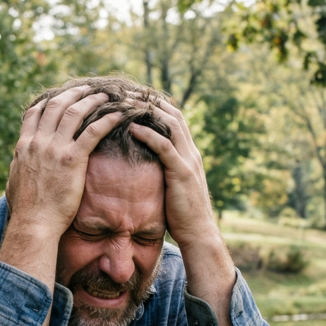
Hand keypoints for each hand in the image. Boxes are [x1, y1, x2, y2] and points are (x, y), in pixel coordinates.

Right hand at [5, 86, 124, 241]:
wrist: (33, 223)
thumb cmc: (25, 209)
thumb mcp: (14, 180)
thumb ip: (17, 165)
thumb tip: (17, 160)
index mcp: (24, 146)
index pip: (35, 112)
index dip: (50, 100)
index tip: (62, 96)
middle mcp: (38, 142)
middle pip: (56, 106)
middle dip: (74, 93)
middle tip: (87, 89)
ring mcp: (55, 149)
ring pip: (75, 112)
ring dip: (91, 100)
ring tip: (104, 95)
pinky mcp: (72, 160)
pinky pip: (93, 132)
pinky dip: (107, 120)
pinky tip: (118, 115)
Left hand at [127, 99, 218, 251]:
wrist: (198, 233)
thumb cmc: (181, 214)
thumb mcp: (171, 186)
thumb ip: (163, 171)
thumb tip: (143, 165)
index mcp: (189, 153)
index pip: (175, 119)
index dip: (157, 105)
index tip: (136, 97)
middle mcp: (191, 152)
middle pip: (173, 115)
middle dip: (151, 101)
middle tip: (128, 92)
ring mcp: (188, 161)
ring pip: (171, 125)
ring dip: (148, 111)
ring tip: (127, 102)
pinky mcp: (181, 173)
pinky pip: (164, 147)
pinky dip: (148, 134)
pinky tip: (132, 127)